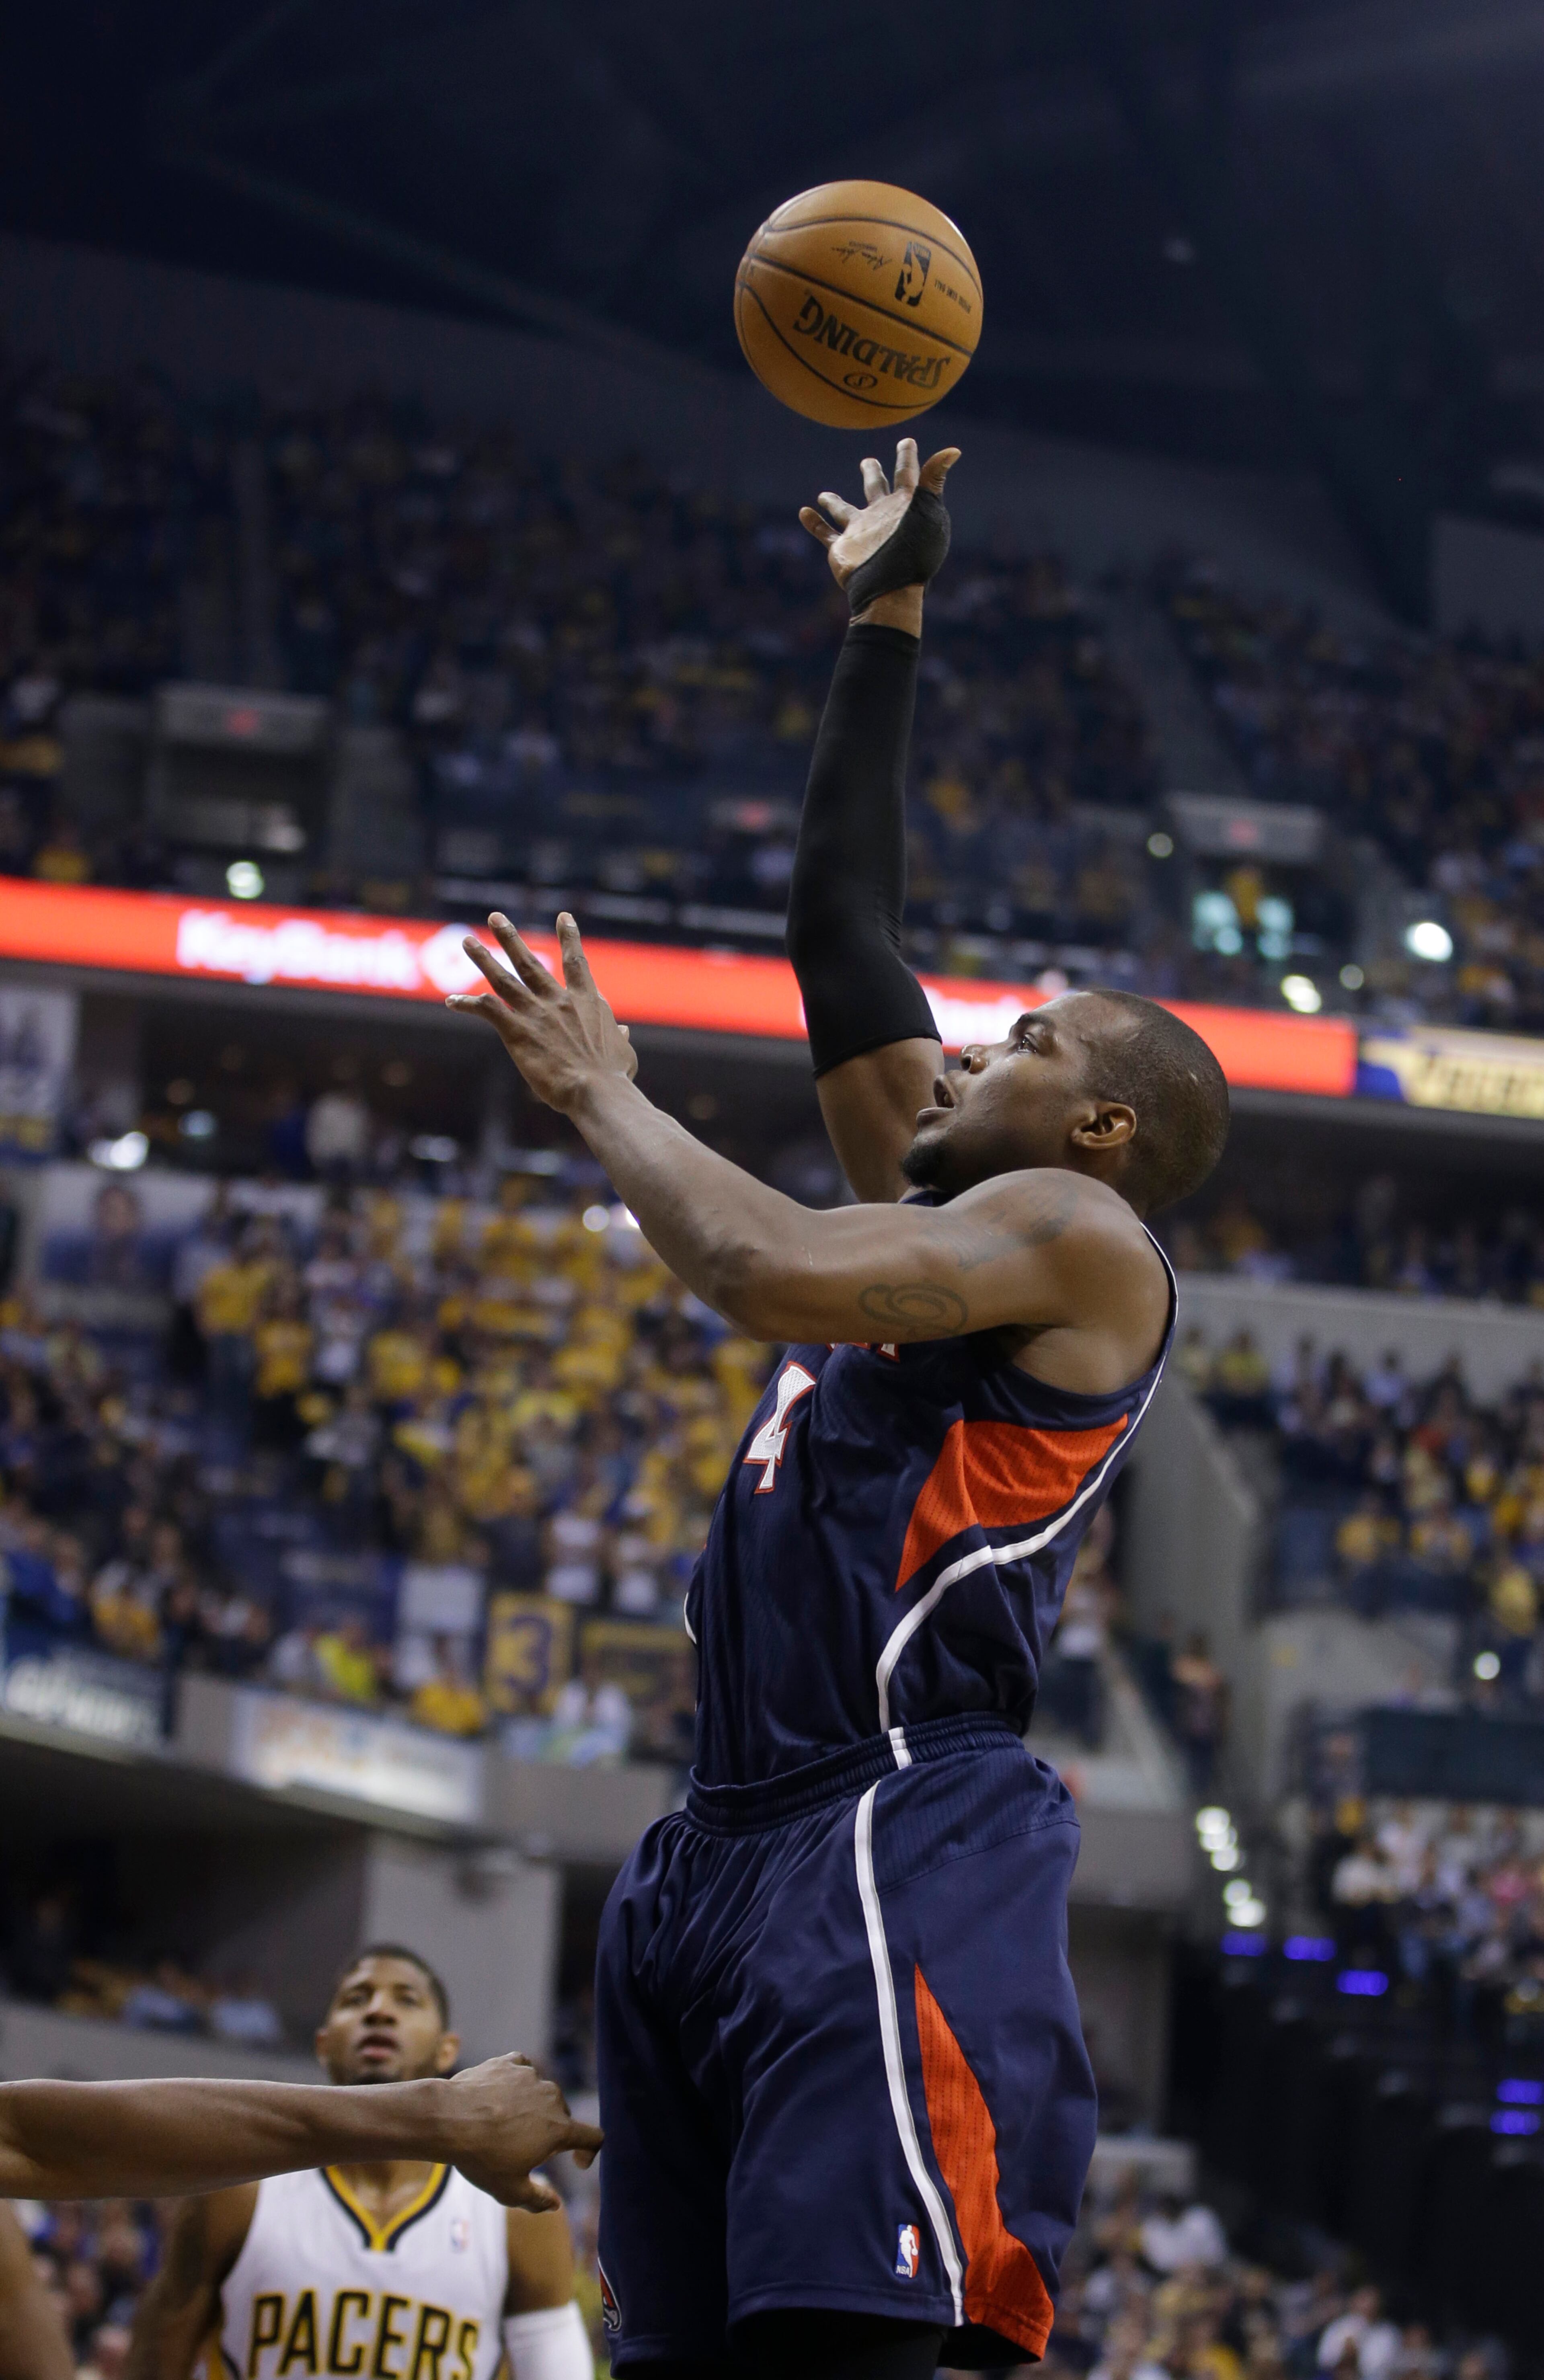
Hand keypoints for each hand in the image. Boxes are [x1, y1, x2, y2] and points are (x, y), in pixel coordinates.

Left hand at [437, 2055, 602, 2210]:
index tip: (576, 2162)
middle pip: (562, 2116)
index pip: (593, 2137)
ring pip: (541, 2094)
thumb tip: (555, 2204)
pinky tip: (499, 2097)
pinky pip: (522, 2072)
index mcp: (559, 2129)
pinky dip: (516, 2085)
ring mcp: (530, 2076)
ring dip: (532, 2108)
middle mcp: (552, 2097)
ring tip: (503, 2124)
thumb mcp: (510, 2191)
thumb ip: (539, 2200)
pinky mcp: (509, 2062)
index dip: (589, 2152)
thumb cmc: (481, 2158)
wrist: (447, 2119)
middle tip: (523, 2148)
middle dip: (551, 2132)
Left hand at [448, 913, 637, 1111]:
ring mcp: (536, 1014)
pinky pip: (487, 1010)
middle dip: (510, 938)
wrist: (596, 1090)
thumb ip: (620, 1037)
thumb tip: (623, 1032)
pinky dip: (468, 1004)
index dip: (569, 937)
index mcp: (586, 1002)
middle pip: (529, 963)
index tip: (563, 916)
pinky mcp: (517, 1032)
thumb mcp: (625, 1053)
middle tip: (495, 917)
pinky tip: (451, 1001)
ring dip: (483, 959)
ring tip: (467, 942)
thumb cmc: (614, 1078)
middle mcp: (558, 1000)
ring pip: (503, 979)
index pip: (576, 962)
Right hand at [798, 435, 959, 609]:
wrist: (890, 588)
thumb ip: (934, 480)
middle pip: (875, 488)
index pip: (907, 474)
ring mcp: (860, 532)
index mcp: (904, 506)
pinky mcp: (842, 548)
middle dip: (872, 474)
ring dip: (833, 502)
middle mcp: (882, 516)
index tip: (907, 442)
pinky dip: (813, 523)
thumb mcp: (929, 511)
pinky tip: (804, 512)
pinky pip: (824, 533)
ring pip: (844, 511)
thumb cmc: (914, 552)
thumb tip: (954, 450)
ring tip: (823, 494)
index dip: (907, 458)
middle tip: (868, 461)